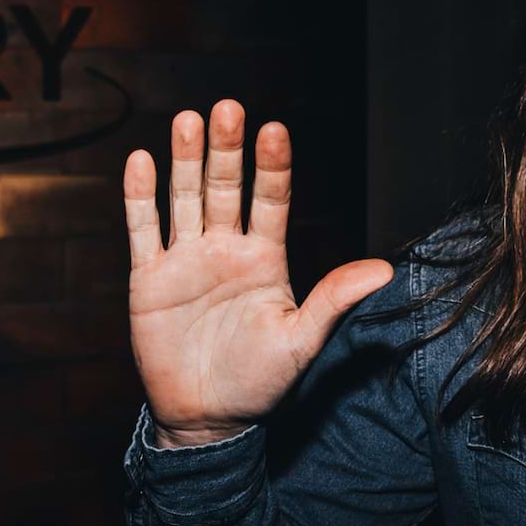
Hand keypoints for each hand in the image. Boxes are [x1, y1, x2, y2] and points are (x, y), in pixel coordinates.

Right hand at [123, 99, 392, 447]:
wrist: (208, 417)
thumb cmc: (260, 381)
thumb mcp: (301, 341)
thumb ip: (334, 300)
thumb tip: (384, 271)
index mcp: (266, 258)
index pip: (271, 200)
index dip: (272, 167)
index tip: (275, 130)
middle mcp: (226, 249)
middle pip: (225, 188)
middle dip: (226, 150)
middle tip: (228, 108)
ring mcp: (186, 259)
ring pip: (184, 198)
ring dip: (185, 160)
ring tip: (189, 120)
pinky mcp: (150, 278)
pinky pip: (144, 230)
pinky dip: (141, 197)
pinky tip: (142, 161)